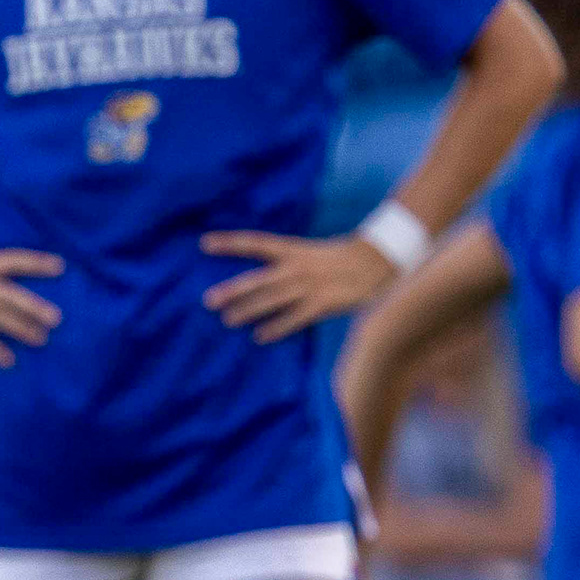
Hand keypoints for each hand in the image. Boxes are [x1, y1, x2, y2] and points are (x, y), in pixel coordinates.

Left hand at [198, 230, 394, 343]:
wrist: (375, 261)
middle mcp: (296, 266)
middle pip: (257, 278)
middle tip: (207, 300)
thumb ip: (285, 262)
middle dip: (232, 289)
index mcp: (292, 249)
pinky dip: (276, 327)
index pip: (254, 243)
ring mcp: (308, 285)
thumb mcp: (309, 252)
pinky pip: (294, 318)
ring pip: (272, 299)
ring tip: (227, 320)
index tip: (204, 244)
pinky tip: (259, 336)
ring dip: (248, 310)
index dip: (230, 243)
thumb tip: (259, 277)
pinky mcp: (322, 303)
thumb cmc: (338, 258)